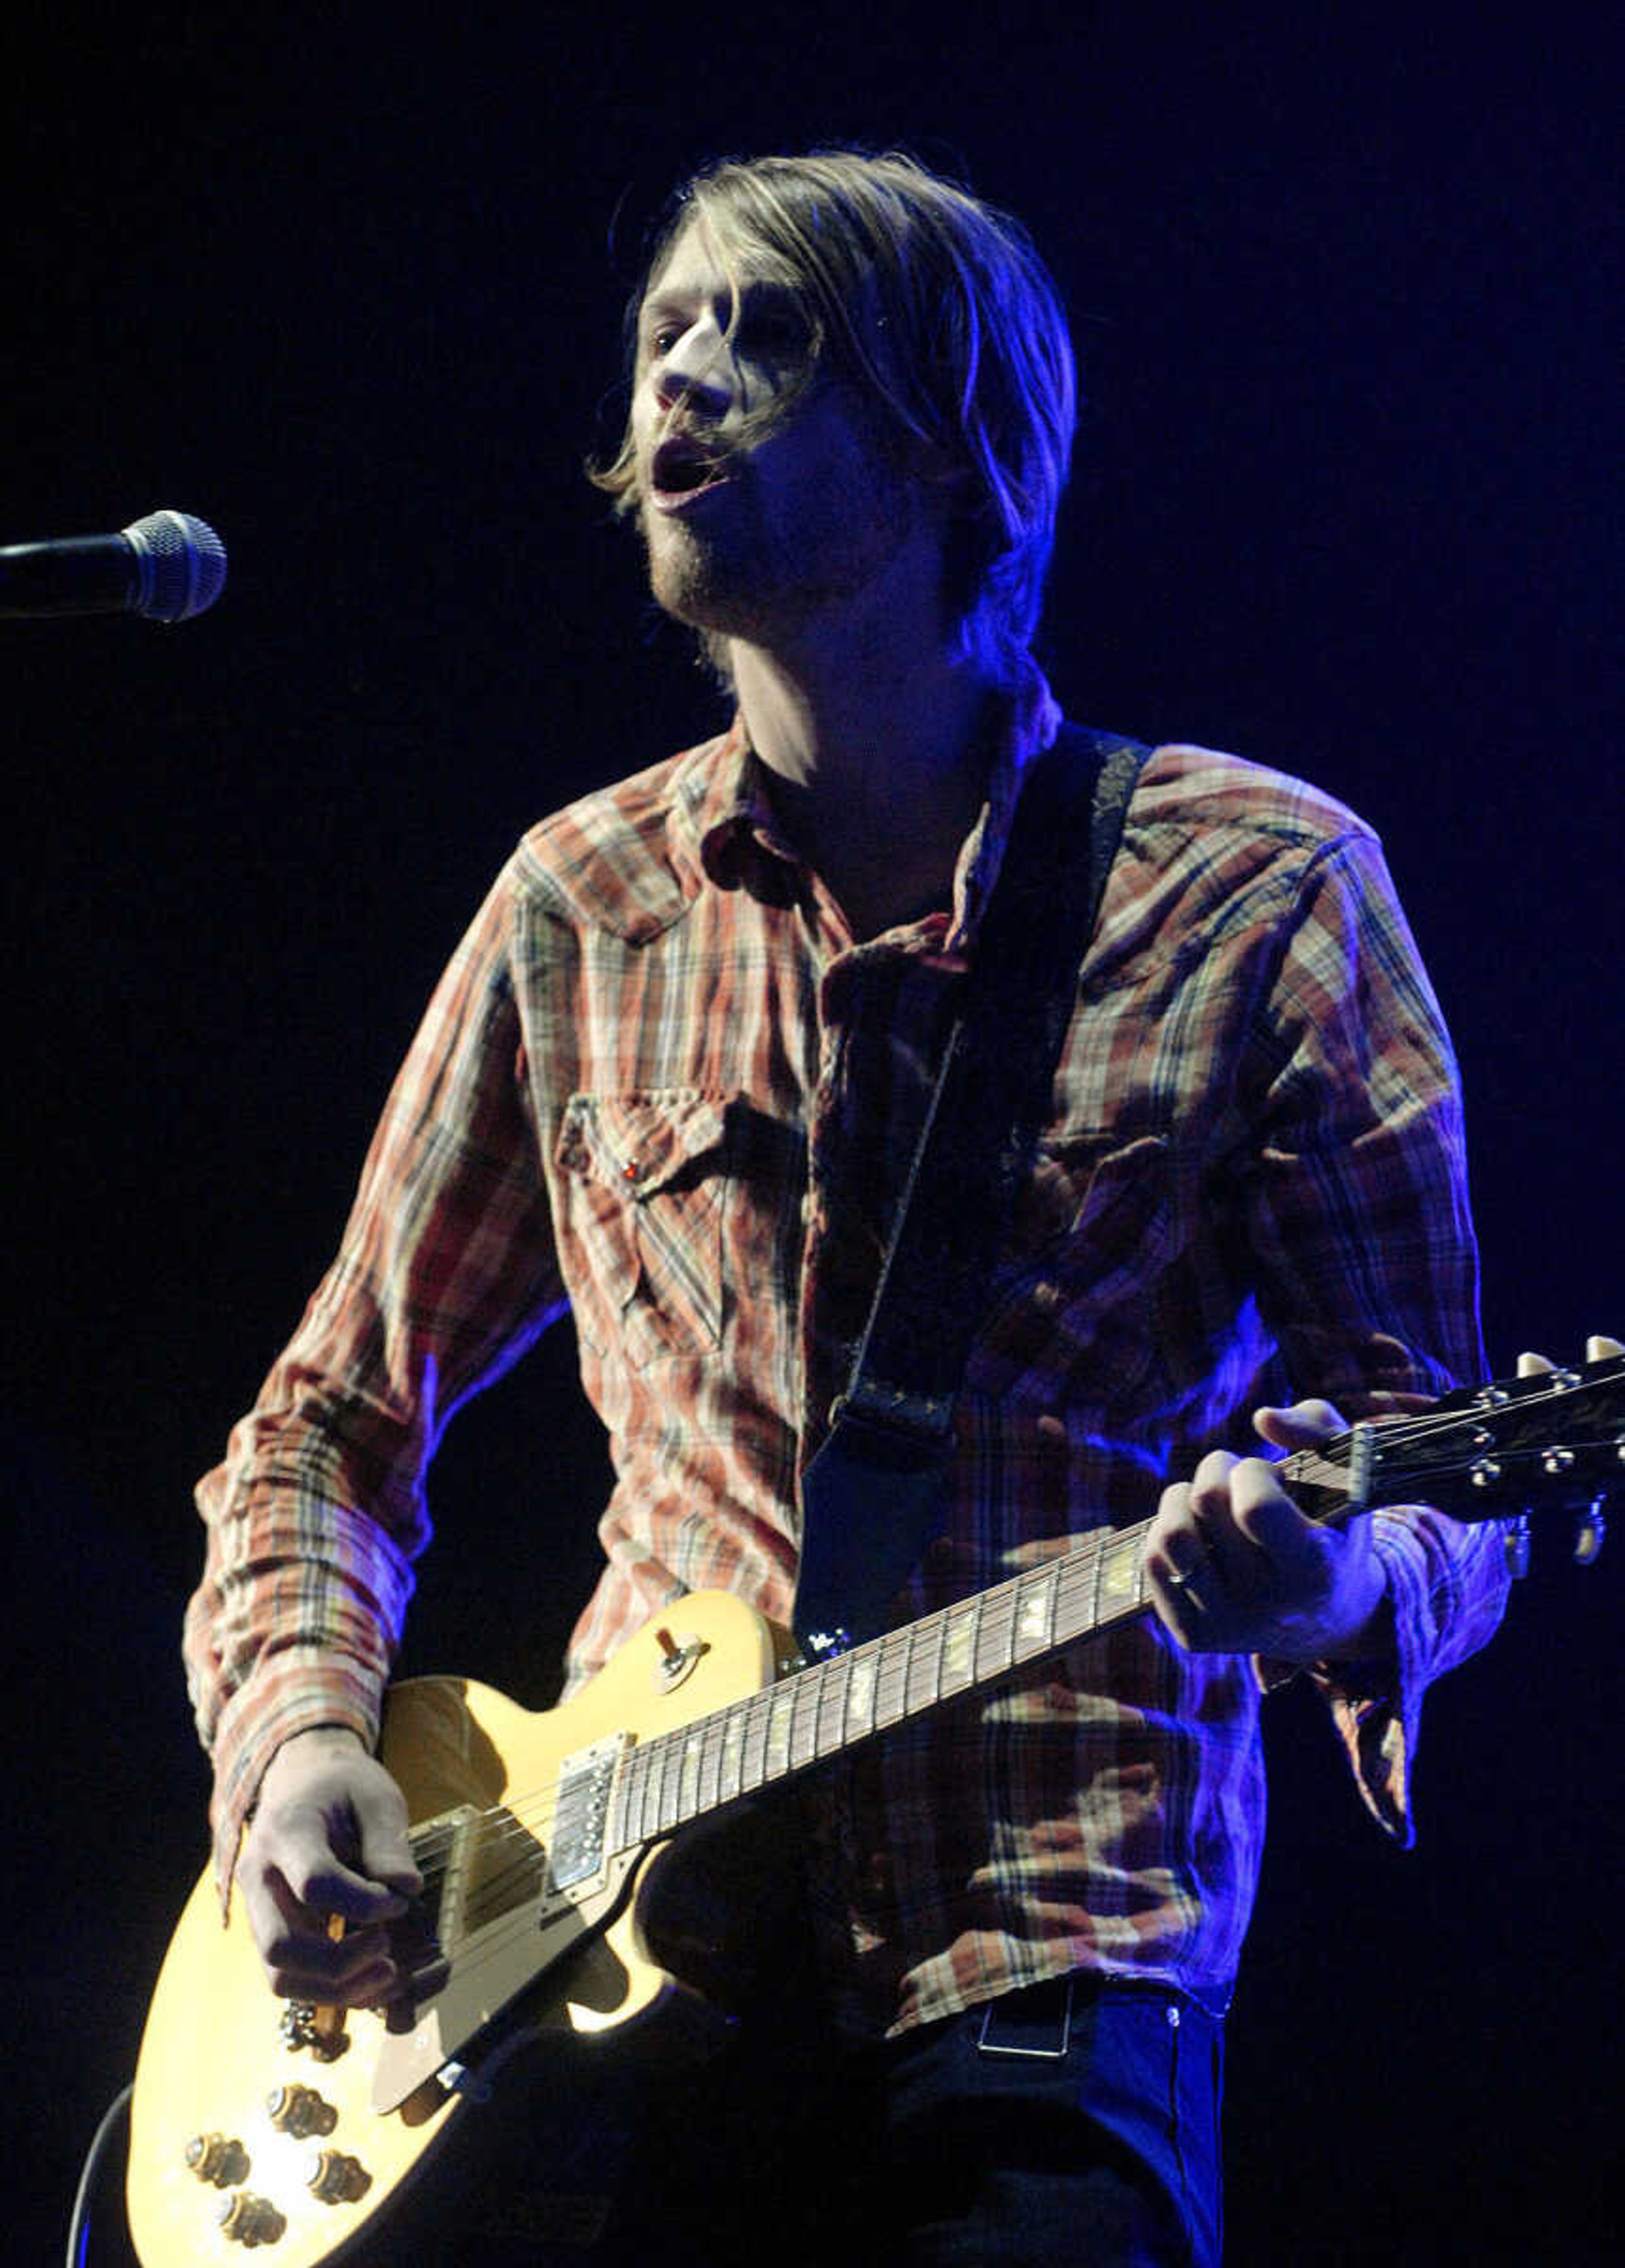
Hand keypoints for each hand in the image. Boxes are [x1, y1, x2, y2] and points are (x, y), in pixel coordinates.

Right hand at [239, 1727, 425, 2007]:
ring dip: (333, 1988)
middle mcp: (259, 1876)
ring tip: (386, 1971)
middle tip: (387, 1948)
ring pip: (278, 1975)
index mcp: (286, 1832)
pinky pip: (288, 1976)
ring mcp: (257, 1908)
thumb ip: (388, 1843)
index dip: (364, 1903)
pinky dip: (328, 1989)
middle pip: (280, 1947)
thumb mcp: (376, 1798)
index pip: (315, 1883)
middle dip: (340, 1963)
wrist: (303, 1781)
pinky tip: (370, 1976)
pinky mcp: (270, 1929)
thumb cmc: (344, 1787)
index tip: (400, 1900)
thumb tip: (406, 1890)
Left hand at [1146, 1397, 1388, 1662]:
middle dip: (1219, 1472)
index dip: (1252, 1472)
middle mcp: (1270, 1606)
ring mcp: (1228, 1626)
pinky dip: (1168, 1530)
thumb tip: (1263, 1417)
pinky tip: (1201, 1537)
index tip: (1269, 1476)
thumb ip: (1317, 1427)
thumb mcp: (1348, 1474)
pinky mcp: (1194, 1636)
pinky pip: (1152, 1560)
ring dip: (1184, 1499)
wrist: (1330, 1618)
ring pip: (1170, 1533)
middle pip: (1206, 1503)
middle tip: (1240, 1484)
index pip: (1254, 1504)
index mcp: (1315, 1568)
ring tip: (1212, 1505)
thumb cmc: (1334, 1527)